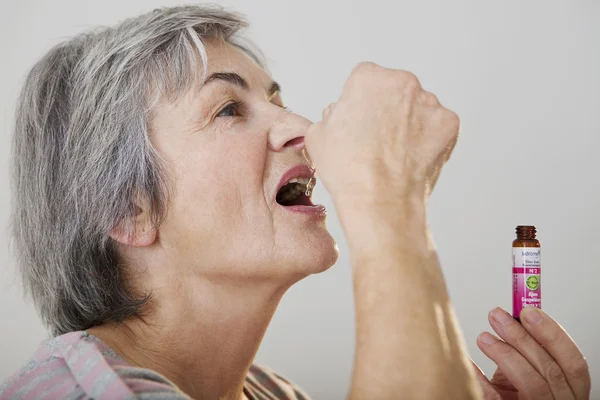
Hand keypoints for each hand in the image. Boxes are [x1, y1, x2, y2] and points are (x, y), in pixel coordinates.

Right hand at [305, 62, 458, 212]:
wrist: (380, 200)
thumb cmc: (348, 170)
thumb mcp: (317, 136)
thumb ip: (330, 116)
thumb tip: (339, 116)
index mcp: (368, 78)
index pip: (364, 80)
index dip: (359, 103)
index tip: (358, 122)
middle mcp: (402, 82)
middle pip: (394, 90)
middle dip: (386, 109)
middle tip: (376, 140)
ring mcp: (429, 102)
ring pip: (417, 107)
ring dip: (408, 123)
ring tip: (394, 154)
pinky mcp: (449, 123)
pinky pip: (436, 127)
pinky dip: (427, 139)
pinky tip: (411, 158)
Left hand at [473, 307, 590, 399]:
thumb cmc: (517, 393)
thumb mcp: (529, 370)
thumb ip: (527, 348)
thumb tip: (509, 315)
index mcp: (569, 389)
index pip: (573, 362)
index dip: (553, 334)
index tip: (528, 310)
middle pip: (550, 369)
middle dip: (522, 337)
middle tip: (497, 316)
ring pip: (533, 384)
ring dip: (506, 354)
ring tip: (483, 337)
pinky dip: (482, 381)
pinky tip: (469, 363)